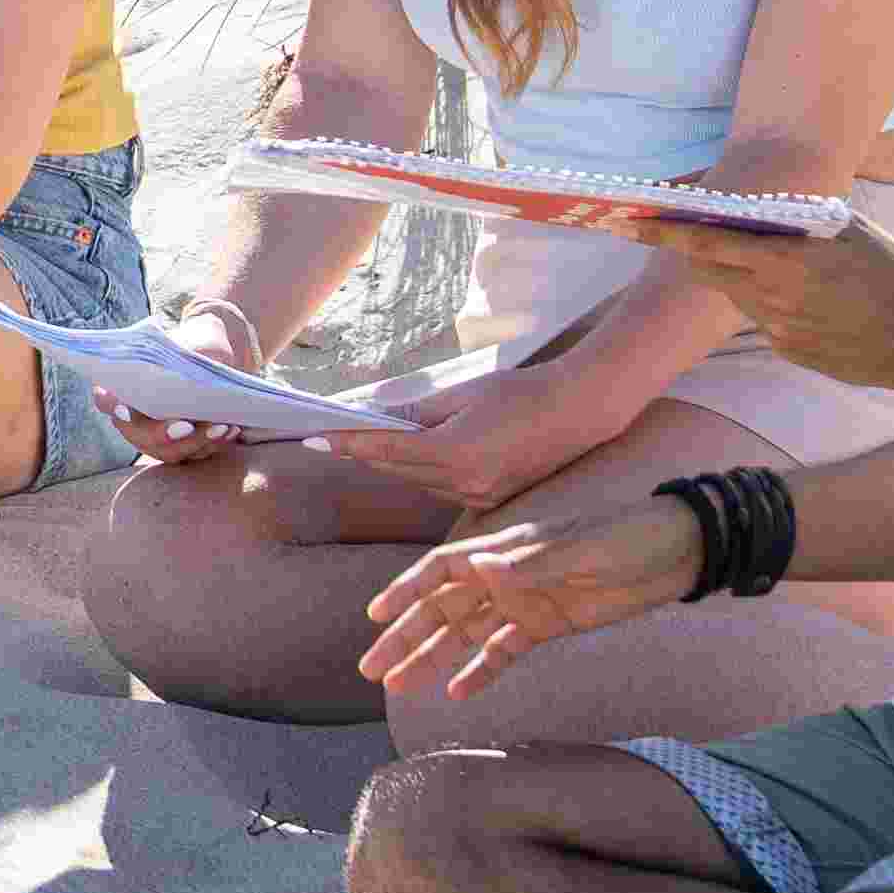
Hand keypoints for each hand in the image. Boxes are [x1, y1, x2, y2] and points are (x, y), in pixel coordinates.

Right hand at [100, 298, 267, 466]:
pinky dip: (213, 444)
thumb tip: (195, 375)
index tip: (124, 409)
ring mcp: (158, 435)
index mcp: (127, 383)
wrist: (218, 358)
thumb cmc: (198, 345)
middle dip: (163, 435)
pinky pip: (194, 454)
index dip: (111, 405)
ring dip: (196, 443)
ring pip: (169, 451)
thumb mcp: (195, 343)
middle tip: (187, 426)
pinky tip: (231, 430)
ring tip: (222, 426)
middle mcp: (136, 415)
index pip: (107, 398)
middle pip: (139, 435)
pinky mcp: (182, 446)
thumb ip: (189, 356)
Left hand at [313, 354, 628, 514]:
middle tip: (329, 436)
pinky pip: (443, 488)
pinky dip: (424, 472)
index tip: (315, 437)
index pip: (387, 451)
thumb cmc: (521, 392)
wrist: (578, 412)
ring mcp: (479, 497)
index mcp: (456, 453)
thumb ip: (417, 410)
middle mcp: (465, 483)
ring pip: (419, 482)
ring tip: (363, 443)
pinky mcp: (491, 500)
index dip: (349, 443)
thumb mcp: (464, 393)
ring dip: (394, 464)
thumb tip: (375, 416)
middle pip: (398, 470)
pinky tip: (413, 455)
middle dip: (365, 453)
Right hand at [358, 477, 705, 699]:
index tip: (376, 617)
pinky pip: (503, 652)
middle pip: (442, 609)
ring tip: (400, 686)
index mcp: (504, 550)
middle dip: (406, 637)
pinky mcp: (547, 625)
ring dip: (432, 659)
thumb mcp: (581, 549)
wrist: (674, 553)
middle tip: (372, 668)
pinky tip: (455, 693)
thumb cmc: (626, 538)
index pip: (440, 571)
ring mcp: (523, 603)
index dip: (406, 591)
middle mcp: (504, 577)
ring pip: (464, 634)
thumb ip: (529, 564)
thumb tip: (478, 569)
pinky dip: (479, 671)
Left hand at [585, 202, 893, 396]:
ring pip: (739, 297)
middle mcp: (774, 296)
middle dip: (698, 255)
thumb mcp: (850, 231)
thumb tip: (757, 211)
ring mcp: (779, 328)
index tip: (634, 221)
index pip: (708, 243)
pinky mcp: (788, 351)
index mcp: (786, 259)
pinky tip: (813, 304)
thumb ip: (799, 220)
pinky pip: (765, 321)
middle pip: (712, 273)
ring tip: (788, 270)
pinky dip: (773, 306)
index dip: (667, 234)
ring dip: (744, 279)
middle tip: (694, 238)